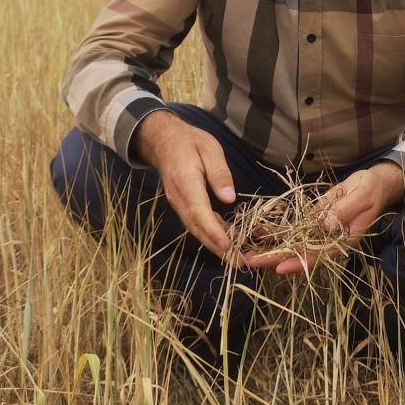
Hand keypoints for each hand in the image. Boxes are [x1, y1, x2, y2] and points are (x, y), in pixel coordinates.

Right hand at [133, 110, 243, 266]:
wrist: (163, 141)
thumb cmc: (190, 142)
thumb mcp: (209, 148)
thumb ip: (219, 172)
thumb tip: (229, 198)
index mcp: (186, 182)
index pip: (199, 211)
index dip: (213, 231)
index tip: (228, 246)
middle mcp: (180, 199)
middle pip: (199, 228)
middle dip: (219, 248)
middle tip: (240, 263)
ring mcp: (180, 205)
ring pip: (198, 230)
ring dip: (217, 246)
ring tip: (239, 259)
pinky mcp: (184, 207)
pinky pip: (198, 224)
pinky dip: (213, 236)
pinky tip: (230, 243)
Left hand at [246, 161, 404, 275]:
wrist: (375, 183)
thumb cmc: (372, 190)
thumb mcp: (362, 197)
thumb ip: (345, 211)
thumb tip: (326, 225)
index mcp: (344, 241)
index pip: (319, 256)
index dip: (299, 263)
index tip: (279, 268)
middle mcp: (329, 240)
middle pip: (301, 253)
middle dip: (275, 258)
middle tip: (251, 261)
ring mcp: (320, 232)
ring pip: (294, 243)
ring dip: (271, 247)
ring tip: (247, 252)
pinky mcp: (315, 221)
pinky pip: (294, 229)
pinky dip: (277, 231)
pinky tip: (258, 232)